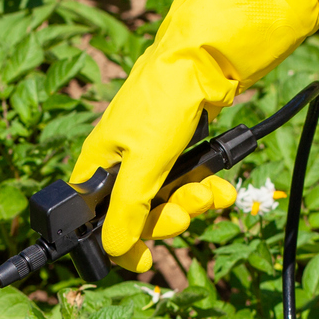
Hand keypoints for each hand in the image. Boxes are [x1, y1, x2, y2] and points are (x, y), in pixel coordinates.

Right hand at [68, 0, 318, 271]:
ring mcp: (152, 157)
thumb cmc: (164, 103)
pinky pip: (190, 185)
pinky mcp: (181, 151)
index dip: (119, 240)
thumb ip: (127, 211)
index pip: (96, 221)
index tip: (143, 259)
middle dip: (167, 220)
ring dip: (193, 204)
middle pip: (138, 216)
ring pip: (169, 202)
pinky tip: (221, 187)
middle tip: (186, 215)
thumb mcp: (143, 164)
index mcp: (99, 165)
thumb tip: (113, 253)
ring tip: (210, 193)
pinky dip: (208, 190)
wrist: (207, 59)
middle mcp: (121, 163)